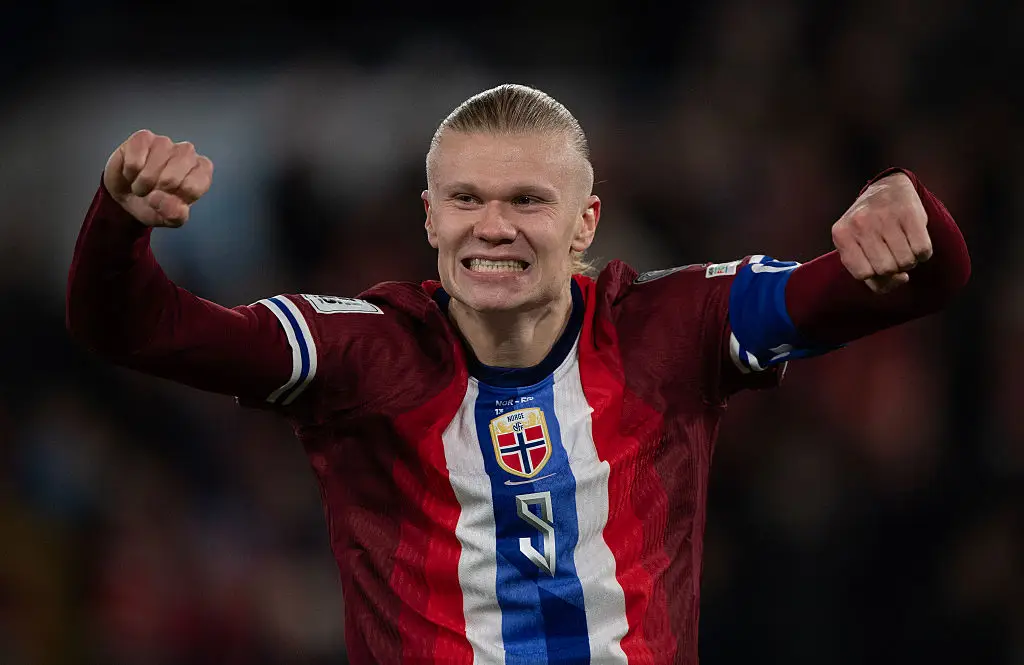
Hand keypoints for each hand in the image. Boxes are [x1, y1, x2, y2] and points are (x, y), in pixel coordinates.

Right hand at [103, 130, 212, 227]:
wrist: (127, 197)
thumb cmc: (155, 205)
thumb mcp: (169, 218)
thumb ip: (175, 214)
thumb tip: (162, 199)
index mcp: (202, 172)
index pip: (192, 188)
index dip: (175, 199)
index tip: (169, 199)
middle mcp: (187, 153)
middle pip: (172, 178)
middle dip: (157, 192)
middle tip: (153, 193)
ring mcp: (165, 142)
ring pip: (152, 168)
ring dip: (142, 184)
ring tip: (142, 185)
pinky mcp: (143, 138)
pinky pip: (135, 160)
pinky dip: (129, 173)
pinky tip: (132, 172)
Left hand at [831, 172, 932, 293]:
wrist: (886, 188)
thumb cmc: (870, 228)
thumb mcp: (857, 248)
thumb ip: (872, 275)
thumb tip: (902, 279)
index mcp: (841, 234)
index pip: (862, 274)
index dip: (876, 276)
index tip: (879, 265)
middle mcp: (860, 224)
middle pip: (886, 269)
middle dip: (894, 269)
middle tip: (893, 254)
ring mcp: (884, 216)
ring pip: (906, 262)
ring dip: (910, 261)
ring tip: (904, 247)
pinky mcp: (909, 212)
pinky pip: (922, 250)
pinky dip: (923, 254)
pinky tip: (916, 242)